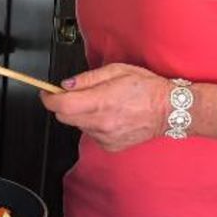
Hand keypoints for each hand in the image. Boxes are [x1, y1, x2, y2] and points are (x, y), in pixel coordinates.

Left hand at [39, 63, 170, 151]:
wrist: (168, 110)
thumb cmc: (146, 88)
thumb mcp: (117, 70)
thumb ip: (88, 78)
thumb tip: (67, 84)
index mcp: (101, 101)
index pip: (61, 104)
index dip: (49, 97)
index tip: (47, 92)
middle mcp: (101, 123)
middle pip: (64, 117)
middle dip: (63, 105)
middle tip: (73, 94)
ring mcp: (105, 137)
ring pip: (78, 125)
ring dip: (80, 114)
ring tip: (100, 103)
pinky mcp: (110, 146)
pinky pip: (91, 134)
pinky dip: (93, 124)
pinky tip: (109, 116)